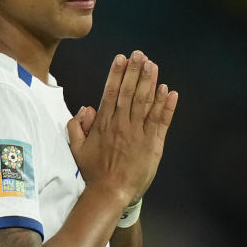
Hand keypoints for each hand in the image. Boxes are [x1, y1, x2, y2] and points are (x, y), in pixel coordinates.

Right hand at [66, 51, 177, 204]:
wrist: (110, 192)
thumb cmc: (93, 172)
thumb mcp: (77, 148)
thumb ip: (77, 126)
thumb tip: (84, 108)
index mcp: (104, 123)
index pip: (111, 92)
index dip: (117, 73)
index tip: (121, 58)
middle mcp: (122, 124)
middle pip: (130, 92)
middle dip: (135, 71)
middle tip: (140, 54)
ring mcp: (138, 133)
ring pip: (145, 102)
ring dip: (150, 82)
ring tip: (153, 65)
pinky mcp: (153, 143)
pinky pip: (161, 121)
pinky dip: (166, 105)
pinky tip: (169, 91)